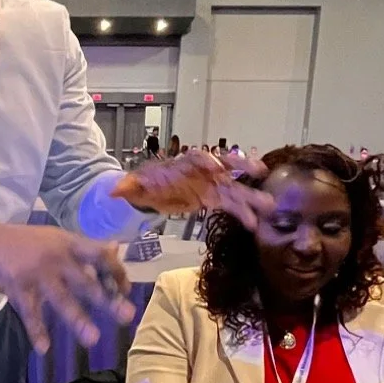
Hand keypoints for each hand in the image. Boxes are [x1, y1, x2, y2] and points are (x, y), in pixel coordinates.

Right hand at [0, 219, 132, 353]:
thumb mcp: (57, 238)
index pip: (101, 256)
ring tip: (92, 339)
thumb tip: (115, 249)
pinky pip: (30, 313)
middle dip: (107, 299)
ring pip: (61, 299)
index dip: (116, 272)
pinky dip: (36, 331)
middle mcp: (57, 258)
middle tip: (127, 316)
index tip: (126, 290)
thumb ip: (85, 248)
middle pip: (86, 281)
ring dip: (77, 320)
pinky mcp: (18, 287)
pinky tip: (43, 348)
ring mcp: (37, 273)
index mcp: (70, 244)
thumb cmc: (26, 243)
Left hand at [110, 149, 273, 228]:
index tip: (219, 167)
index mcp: (183, 164)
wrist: (143, 194)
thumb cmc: (140, 186)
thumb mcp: (132, 185)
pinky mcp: (210, 199)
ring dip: (249, 198)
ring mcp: (208, 185)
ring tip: (268, 206)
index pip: (199, 159)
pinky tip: (253, 223)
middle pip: (224, 168)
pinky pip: (229, 205)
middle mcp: (200, 172)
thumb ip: (127, 186)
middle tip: (260, 171)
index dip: (210, 161)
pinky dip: (241, 214)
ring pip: (232, 189)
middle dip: (241, 169)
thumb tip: (115, 189)